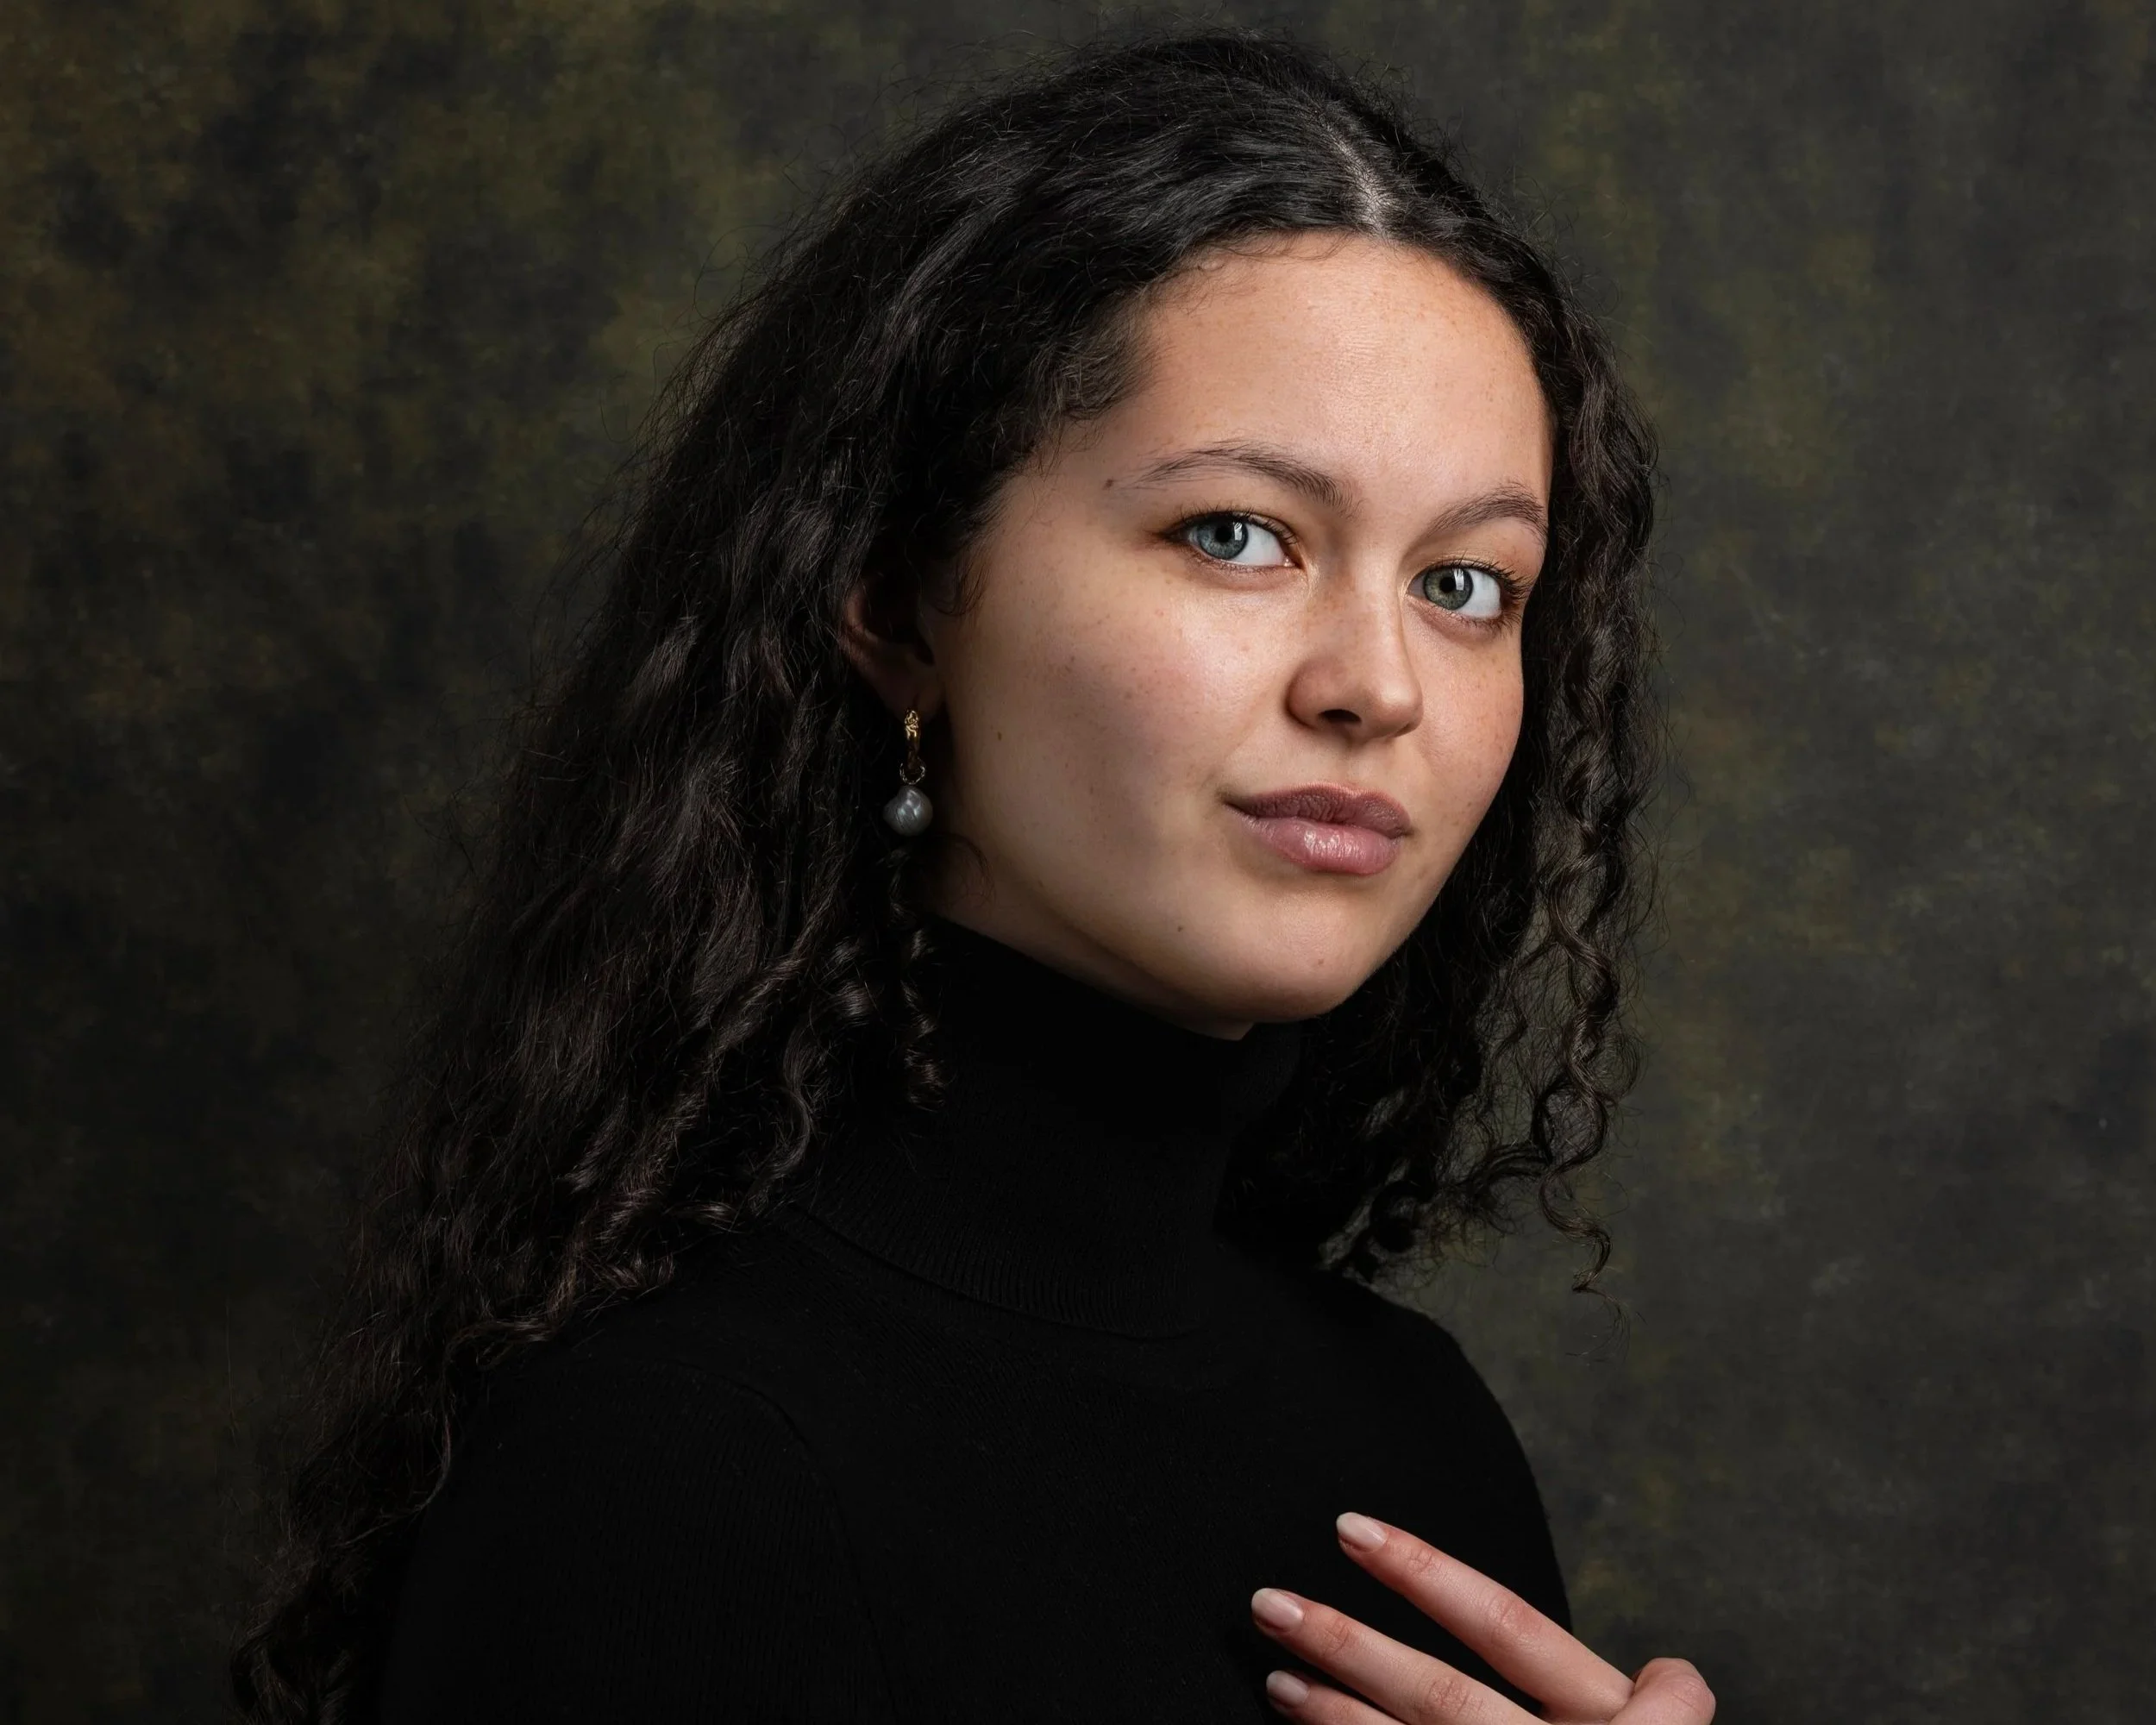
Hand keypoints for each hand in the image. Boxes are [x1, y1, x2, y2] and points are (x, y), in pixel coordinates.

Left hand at [1249, 1514, 1713, 1723]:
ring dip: (1334, 1717)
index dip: (1425, 1572)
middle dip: (1348, 1643)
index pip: (1507, 1625)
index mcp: (1616, 1720)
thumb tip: (1666, 1674)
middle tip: (1269, 1603)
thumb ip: (1636, 1707)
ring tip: (1277, 1678)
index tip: (1351, 1528)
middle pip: (1439, 1693)